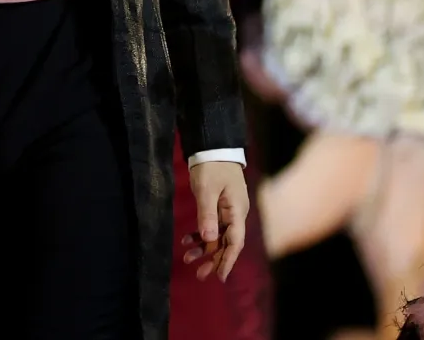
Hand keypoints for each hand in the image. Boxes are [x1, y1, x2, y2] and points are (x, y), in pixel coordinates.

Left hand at [183, 161, 249, 280]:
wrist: (214, 147)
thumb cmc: (212, 166)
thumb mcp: (206, 189)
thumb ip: (207, 214)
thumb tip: (208, 239)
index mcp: (237, 211)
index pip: (235, 242)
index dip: (227, 260)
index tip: (219, 276)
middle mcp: (235, 214)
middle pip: (226, 242)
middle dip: (213, 259)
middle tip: (199, 274)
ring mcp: (228, 211)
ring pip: (217, 235)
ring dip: (204, 248)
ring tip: (188, 259)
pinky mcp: (219, 206)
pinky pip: (211, 225)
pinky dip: (200, 234)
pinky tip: (186, 240)